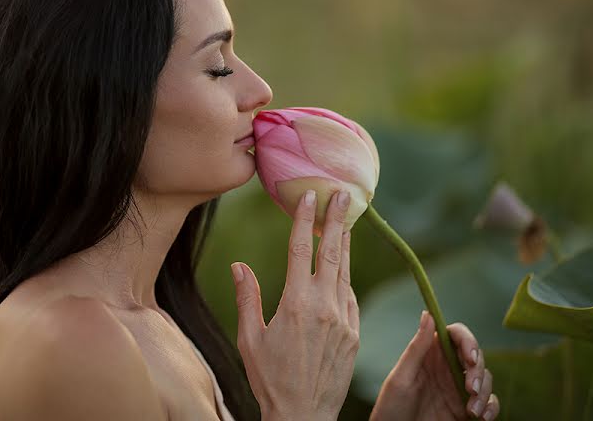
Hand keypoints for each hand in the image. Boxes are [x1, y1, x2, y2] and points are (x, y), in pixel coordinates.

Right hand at [231, 189, 358, 420]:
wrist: (303, 417)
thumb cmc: (269, 379)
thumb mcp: (249, 339)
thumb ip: (247, 298)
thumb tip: (238, 265)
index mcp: (295, 303)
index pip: (300, 249)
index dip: (305, 219)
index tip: (309, 196)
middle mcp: (324, 306)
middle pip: (332, 252)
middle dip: (338, 220)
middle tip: (345, 194)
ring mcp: (344, 320)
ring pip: (345, 272)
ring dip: (345, 244)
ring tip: (348, 220)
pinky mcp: (354, 334)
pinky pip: (350, 297)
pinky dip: (345, 277)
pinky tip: (341, 268)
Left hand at [370, 311, 499, 420]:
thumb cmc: (391, 409)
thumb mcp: (401, 378)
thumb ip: (417, 347)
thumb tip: (428, 314)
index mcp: (430, 354)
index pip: (455, 335)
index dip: (467, 340)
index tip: (470, 357)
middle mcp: (447, 368)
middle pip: (475, 356)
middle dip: (478, 370)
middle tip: (470, 388)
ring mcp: (458, 388)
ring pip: (485, 379)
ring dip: (484, 393)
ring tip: (472, 410)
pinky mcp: (466, 409)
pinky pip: (489, 403)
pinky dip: (491, 407)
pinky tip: (482, 417)